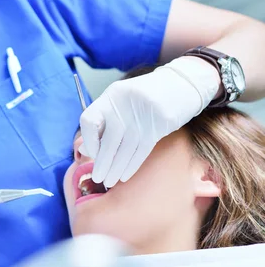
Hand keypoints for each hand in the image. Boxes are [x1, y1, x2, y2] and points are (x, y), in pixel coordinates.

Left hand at [80, 57, 219, 187]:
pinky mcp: (161, 122)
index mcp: (110, 95)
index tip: (91, 154)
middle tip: (98, 178)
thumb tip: (85, 150)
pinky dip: (131, 165)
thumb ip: (103, 122)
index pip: (88, 120)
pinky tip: (124, 176)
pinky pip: (142, 150)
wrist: (181, 84)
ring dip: (116, 169)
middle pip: (109, 140)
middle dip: (102, 163)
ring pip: (126, 149)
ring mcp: (144, 112)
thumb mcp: (120, 102)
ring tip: (109, 182)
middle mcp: (124, 103)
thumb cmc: (143, 98)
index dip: (88, 141)